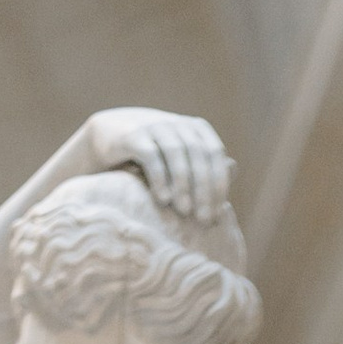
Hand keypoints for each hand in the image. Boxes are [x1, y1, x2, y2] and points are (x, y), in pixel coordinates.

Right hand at [86, 110, 231, 223]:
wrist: (109, 140)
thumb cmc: (153, 157)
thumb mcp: (181, 160)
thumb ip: (205, 165)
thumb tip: (233, 168)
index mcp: (194, 128)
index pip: (214, 153)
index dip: (218, 183)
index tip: (218, 213)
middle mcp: (176, 123)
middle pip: (197, 154)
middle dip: (203, 189)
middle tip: (204, 220)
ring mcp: (154, 125)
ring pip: (176, 154)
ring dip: (183, 185)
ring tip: (184, 212)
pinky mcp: (132, 135)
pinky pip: (151, 156)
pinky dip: (160, 178)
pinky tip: (163, 200)